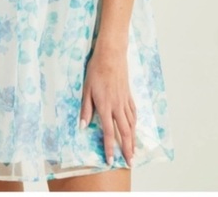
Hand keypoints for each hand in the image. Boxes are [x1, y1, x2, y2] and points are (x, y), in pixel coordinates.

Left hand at [79, 47, 136, 167]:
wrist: (111, 55)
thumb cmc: (96, 70)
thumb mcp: (86, 89)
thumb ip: (85, 109)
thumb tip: (83, 126)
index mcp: (105, 106)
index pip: (108, 132)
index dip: (110, 148)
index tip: (111, 160)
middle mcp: (117, 106)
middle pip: (124, 132)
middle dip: (127, 149)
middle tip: (130, 162)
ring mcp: (125, 101)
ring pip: (131, 124)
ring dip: (133, 139)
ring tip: (133, 151)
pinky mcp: (129, 95)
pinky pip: (133, 113)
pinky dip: (134, 124)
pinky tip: (134, 129)